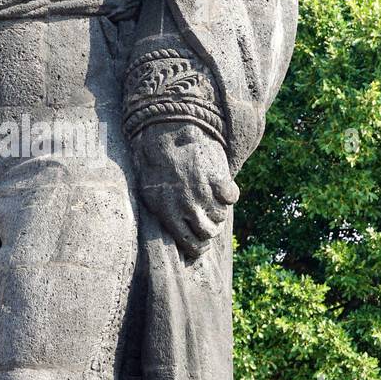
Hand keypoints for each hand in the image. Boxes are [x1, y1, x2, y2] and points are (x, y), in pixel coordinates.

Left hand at [132, 121, 238, 258]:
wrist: (166, 131)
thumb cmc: (154, 163)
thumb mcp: (149, 193)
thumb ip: (164, 216)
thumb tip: (176, 235)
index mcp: (168, 214)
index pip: (191, 245)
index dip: (198, 248)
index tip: (201, 243)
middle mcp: (188, 207)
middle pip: (209, 233)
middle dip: (209, 229)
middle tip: (207, 219)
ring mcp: (204, 193)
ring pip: (221, 216)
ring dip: (218, 210)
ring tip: (210, 199)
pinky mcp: (218, 177)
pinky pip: (231, 197)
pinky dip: (229, 193)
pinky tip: (221, 186)